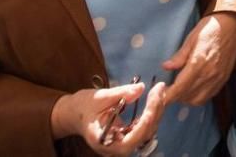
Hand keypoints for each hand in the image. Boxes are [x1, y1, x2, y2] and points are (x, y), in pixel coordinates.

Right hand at [51, 81, 165, 155]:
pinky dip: (152, 112)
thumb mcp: (99, 97)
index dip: (143, 125)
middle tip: (160, 88)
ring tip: (159, 90)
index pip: (129, 142)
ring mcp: (123, 143)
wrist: (75, 113)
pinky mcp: (129, 136)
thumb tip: (141, 88)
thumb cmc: (84, 106)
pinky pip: (145, 127)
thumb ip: (120, 93)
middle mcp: (115, 148)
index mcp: (104, 142)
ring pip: (147, 131)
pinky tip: (155, 97)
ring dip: (156, 110)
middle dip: (154, 111)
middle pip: (142, 135)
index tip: (152, 104)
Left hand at [162, 12, 235, 105]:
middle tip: (169, 89)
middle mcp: (209, 74)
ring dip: (187, 98)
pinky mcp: (224, 79)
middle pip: (187, 97)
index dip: (168, 95)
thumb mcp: (191, 39)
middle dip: (175, 96)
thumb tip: (165, 67)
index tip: (160, 93)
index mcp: (198, 63)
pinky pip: (209, 96)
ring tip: (181, 89)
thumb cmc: (210, 28)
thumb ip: (179, 56)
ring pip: (198, 100)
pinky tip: (194, 88)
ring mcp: (218, 78)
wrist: (232, 24)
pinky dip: (199, 96)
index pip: (180, 88)